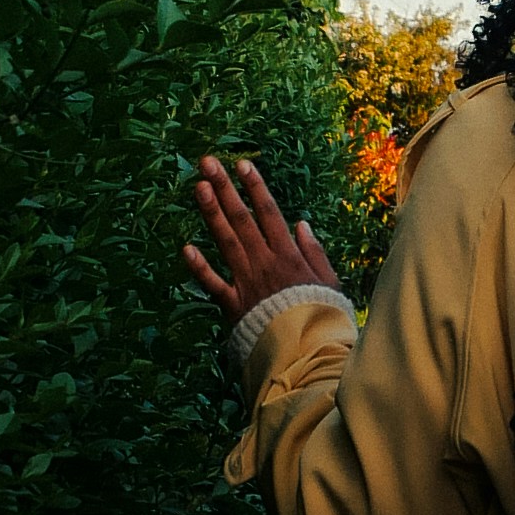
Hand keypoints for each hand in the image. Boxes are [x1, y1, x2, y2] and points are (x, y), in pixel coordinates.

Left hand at [184, 152, 344, 325]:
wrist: (309, 351)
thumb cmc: (322, 317)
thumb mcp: (329, 282)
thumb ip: (314, 252)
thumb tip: (301, 223)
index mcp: (288, 255)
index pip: (269, 213)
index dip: (254, 187)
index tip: (242, 164)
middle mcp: (264, 262)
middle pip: (241, 219)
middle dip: (225, 188)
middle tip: (208, 163)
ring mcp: (246, 281)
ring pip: (225, 241)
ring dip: (211, 213)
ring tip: (198, 187)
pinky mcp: (233, 305)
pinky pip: (213, 284)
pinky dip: (199, 267)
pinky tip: (185, 247)